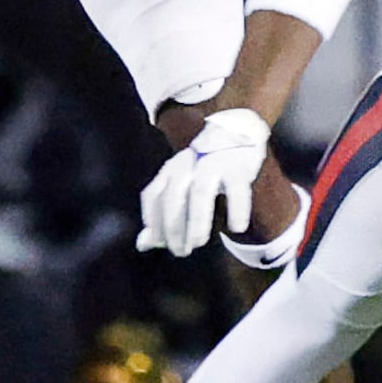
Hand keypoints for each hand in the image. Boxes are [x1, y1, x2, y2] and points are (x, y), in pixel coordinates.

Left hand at [136, 108, 272, 255]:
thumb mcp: (181, 184)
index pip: (153, 195)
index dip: (152, 220)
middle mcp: (187, 165)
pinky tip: (236, 228)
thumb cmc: (205, 167)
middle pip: (173, 197)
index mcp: (170, 169)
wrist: (237, 131)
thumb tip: (143, 244)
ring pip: (200, 193)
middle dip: (173, 227)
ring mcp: (212, 165)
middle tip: (179, 251)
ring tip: (197, 242)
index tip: (157, 243)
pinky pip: (237, 191)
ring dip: (197, 221)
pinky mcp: (238, 168)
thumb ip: (163, 214)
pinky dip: (237, 210)